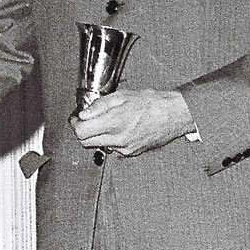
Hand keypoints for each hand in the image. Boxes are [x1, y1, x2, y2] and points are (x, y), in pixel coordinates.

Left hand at [70, 88, 193, 156]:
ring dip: (96, 135)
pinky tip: (118, 127)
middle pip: (85, 142)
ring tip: (105, 121)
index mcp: (115, 123)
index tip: (76, 117)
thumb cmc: (153, 103)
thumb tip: (83, 114)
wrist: (175, 115)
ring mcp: (125, 148)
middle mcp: (118, 139)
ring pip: (98, 145)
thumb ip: (100, 106)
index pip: (81, 132)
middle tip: (86, 119)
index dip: (75, 124)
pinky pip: (112, 147)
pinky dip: (109, 139)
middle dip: (82, 131)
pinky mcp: (131, 152)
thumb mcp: (123, 96)